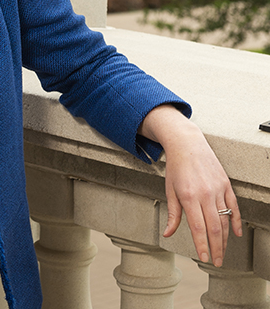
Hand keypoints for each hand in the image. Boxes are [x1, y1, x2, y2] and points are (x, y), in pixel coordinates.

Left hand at [139, 104, 241, 266]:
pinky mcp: (225, 183)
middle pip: (215, 228)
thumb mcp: (169, 189)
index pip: (198, 228)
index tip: (204, 258)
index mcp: (189, 196)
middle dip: (217, 248)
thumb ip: (173, 214)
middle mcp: (205, 193)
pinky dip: (236, 221)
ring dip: (225, 238)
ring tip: (222, 251)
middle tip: (216, 262)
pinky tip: (236, 233)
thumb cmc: (176, 166)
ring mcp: (218, 188)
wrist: (186, 143)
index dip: (202, 246)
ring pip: (225, 219)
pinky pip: (234, 206)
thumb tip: (168, 234)